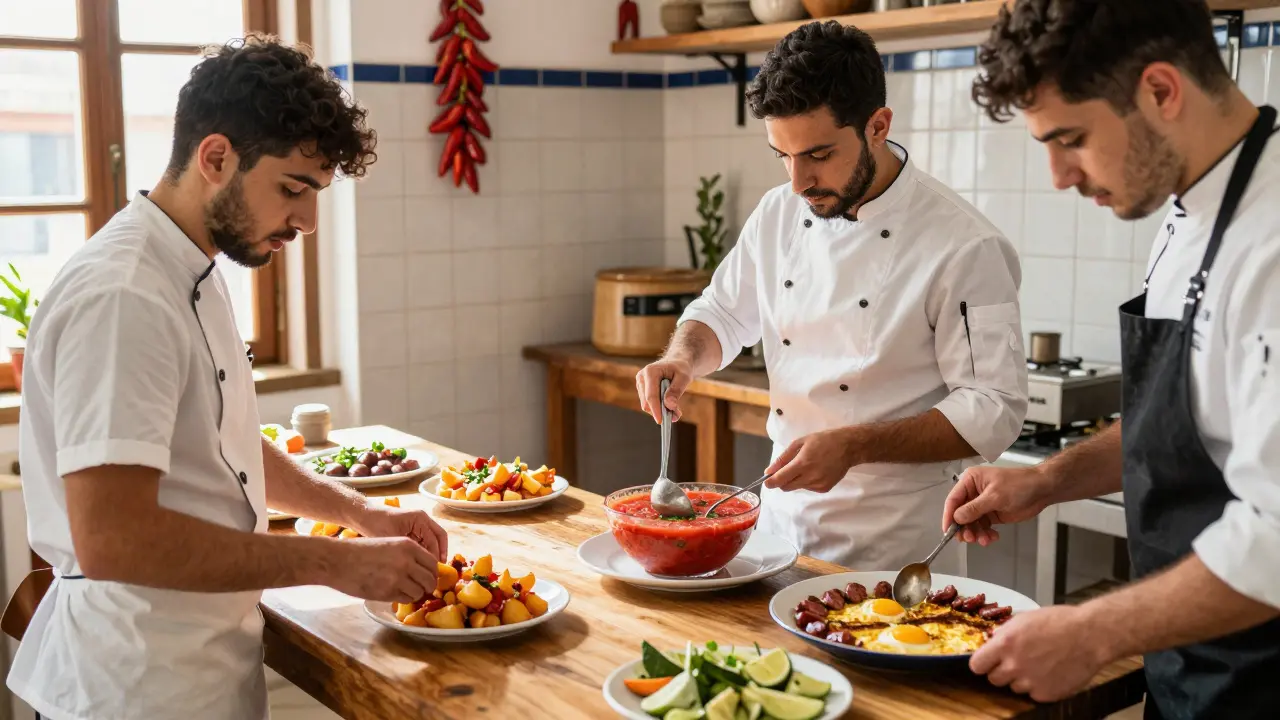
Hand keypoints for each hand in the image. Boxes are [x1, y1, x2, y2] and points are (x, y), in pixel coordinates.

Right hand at [326, 536, 438, 602]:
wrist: (337, 560)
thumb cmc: (360, 551)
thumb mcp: (389, 544)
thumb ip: (407, 554)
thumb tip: (423, 569)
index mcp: (408, 546)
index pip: (433, 563)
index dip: (432, 572)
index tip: (428, 577)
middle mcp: (407, 561)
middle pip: (430, 579)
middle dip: (428, 586)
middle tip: (421, 589)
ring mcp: (398, 577)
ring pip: (419, 591)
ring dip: (414, 594)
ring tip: (404, 590)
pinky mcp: (387, 592)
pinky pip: (405, 599)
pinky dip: (403, 598)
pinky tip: (393, 593)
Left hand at [351, 504, 448, 562]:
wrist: (364, 517)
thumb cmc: (378, 525)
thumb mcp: (394, 538)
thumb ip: (410, 549)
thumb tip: (422, 564)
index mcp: (420, 519)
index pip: (435, 539)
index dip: (437, 554)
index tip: (435, 569)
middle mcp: (422, 520)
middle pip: (438, 538)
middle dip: (439, 554)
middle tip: (436, 571)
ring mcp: (418, 525)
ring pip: (432, 541)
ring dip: (431, 554)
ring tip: (428, 570)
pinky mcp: (412, 530)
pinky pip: (423, 542)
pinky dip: (423, 553)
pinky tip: (419, 565)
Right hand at [636, 358, 692, 422]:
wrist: (677, 363)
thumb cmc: (681, 368)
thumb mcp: (684, 377)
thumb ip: (676, 391)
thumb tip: (669, 405)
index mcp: (650, 372)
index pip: (651, 395)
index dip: (655, 409)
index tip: (661, 421)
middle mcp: (642, 378)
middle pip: (647, 402)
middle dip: (660, 411)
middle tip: (677, 415)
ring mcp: (641, 384)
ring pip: (647, 405)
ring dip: (661, 411)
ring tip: (676, 410)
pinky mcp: (642, 390)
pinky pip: (649, 404)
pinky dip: (659, 408)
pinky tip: (670, 406)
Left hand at [763, 429, 858, 493]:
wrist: (848, 447)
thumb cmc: (822, 441)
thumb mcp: (800, 443)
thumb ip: (783, 458)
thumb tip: (769, 471)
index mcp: (802, 463)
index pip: (780, 479)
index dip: (770, 482)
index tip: (766, 481)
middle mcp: (810, 477)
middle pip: (786, 487)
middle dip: (782, 481)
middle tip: (786, 470)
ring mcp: (818, 484)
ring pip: (797, 487)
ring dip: (796, 480)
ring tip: (807, 466)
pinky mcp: (825, 489)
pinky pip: (808, 488)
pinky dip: (807, 481)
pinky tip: (816, 470)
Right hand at [942, 466, 1052, 545]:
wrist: (1042, 490)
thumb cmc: (1020, 484)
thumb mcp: (995, 496)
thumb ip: (974, 508)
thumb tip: (957, 518)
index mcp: (970, 481)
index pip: (953, 500)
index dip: (949, 516)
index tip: (948, 530)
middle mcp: (973, 493)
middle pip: (960, 514)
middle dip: (965, 528)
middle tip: (969, 538)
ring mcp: (982, 505)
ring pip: (971, 524)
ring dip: (976, 534)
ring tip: (984, 540)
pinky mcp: (991, 515)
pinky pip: (982, 528)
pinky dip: (985, 534)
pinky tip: (993, 537)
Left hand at [970, 605, 1108, 701]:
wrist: (1090, 636)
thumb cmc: (1060, 622)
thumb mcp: (1024, 619)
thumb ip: (1005, 634)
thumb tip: (992, 642)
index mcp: (1005, 644)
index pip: (977, 665)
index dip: (982, 663)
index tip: (986, 662)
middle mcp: (1015, 665)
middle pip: (993, 679)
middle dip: (1001, 672)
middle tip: (1015, 663)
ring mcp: (1030, 682)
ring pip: (1013, 688)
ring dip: (1021, 680)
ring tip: (1038, 665)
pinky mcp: (1046, 694)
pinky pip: (1033, 695)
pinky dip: (1038, 687)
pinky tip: (1050, 673)